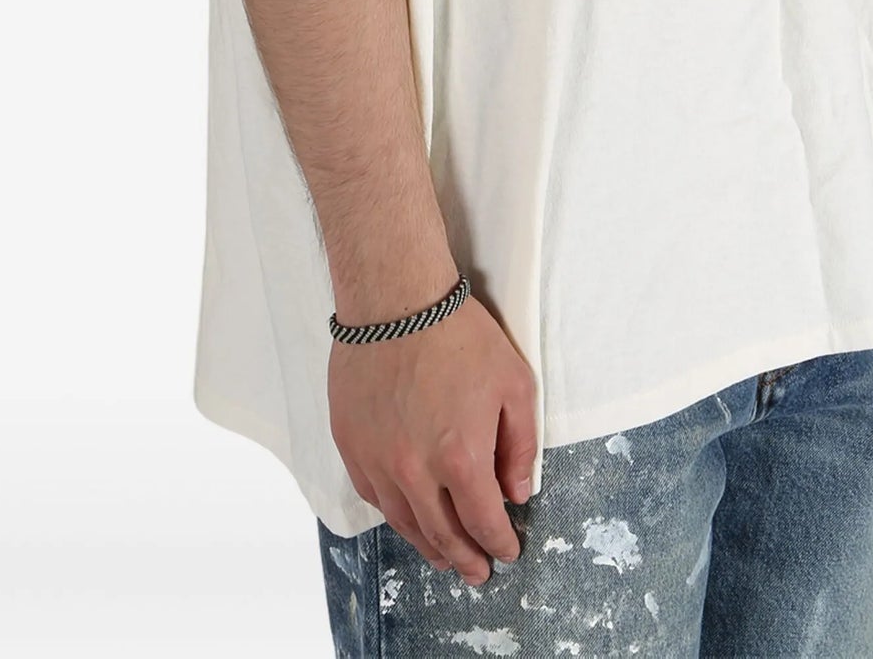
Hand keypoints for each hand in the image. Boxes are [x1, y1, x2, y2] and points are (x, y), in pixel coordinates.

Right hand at [328, 295, 538, 584]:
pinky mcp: (351, 444)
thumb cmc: (458, 335)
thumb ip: (521, 445)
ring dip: (428, 545)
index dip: (499, 543)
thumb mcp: (514, 384)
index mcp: (460, 458)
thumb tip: (517, 491)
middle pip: (442, 534)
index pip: (483, 522)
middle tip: (477, 572)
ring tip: (445, 556)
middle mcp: (415, 471)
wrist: (396, 299)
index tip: (508, 550)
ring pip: (404, 521)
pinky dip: (395, 513)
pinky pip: (373, 495)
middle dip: (465, 558)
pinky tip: (407, 516)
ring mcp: (377, 460)